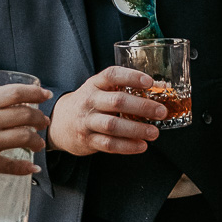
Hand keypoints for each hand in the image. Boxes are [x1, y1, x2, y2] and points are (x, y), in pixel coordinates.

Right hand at [0, 83, 50, 188]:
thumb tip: (1, 107)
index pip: (14, 93)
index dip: (35, 93)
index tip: (46, 95)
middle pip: (24, 114)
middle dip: (39, 119)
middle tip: (44, 123)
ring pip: (24, 138)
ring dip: (37, 142)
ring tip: (39, 145)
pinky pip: (14, 165)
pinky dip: (27, 168)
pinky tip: (32, 169)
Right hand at [48, 68, 167, 156]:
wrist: (60, 123)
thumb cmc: (90, 103)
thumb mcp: (100, 90)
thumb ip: (125, 88)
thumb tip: (161, 87)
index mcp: (94, 84)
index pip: (112, 75)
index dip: (131, 77)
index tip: (149, 82)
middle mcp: (89, 100)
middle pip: (117, 101)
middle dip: (142, 107)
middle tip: (161, 112)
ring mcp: (87, 121)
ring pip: (113, 125)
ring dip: (136, 129)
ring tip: (154, 132)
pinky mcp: (87, 140)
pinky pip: (108, 144)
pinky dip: (127, 146)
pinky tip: (142, 146)